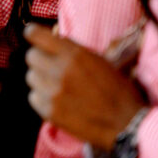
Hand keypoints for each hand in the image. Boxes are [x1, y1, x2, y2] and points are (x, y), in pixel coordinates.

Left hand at [24, 24, 145, 150]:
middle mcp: (59, 71)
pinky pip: (33, 97)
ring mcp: (53, 92)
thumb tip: (51, 38)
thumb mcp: (98, 60)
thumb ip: (72, 49)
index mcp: (73, 54)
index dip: (33, 34)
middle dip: (40, 59)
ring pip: (31, 76)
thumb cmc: (117, 90)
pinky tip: (57, 100)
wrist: (126, 124)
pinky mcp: (49, 111)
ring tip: (58, 86)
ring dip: (41, 79)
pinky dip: (42, 98)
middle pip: (30, 56)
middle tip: (52, 66)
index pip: (34, 34)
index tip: (34, 36)